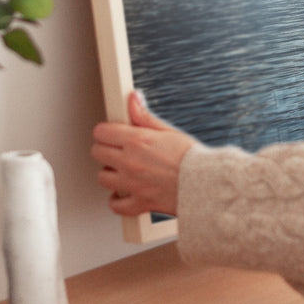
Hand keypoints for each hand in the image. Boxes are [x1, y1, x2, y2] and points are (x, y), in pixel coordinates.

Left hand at [90, 90, 197, 217]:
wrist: (206, 184)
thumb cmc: (192, 158)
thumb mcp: (168, 131)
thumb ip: (144, 116)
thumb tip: (133, 98)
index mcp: (137, 141)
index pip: (102, 132)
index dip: (106, 131)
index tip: (112, 133)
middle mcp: (130, 162)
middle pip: (97, 153)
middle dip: (105, 149)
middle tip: (117, 150)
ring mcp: (132, 184)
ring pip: (102, 178)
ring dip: (110, 173)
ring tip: (122, 170)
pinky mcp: (138, 203)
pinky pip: (116, 205)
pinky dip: (117, 200)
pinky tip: (124, 193)